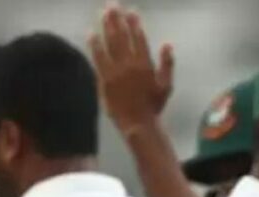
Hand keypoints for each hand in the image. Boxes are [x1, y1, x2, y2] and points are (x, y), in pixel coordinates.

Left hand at [88, 2, 173, 134]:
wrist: (138, 122)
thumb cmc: (153, 105)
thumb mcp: (166, 85)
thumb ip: (167, 63)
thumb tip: (168, 43)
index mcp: (146, 65)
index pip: (140, 38)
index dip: (135, 23)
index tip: (131, 11)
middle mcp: (130, 64)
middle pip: (122, 36)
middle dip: (117, 19)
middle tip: (112, 5)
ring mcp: (116, 70)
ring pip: (110, 43)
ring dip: (106, 26)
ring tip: (103, 13)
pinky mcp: (104, 78)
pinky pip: (98, 57)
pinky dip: (94, 44)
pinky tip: (91, 33)